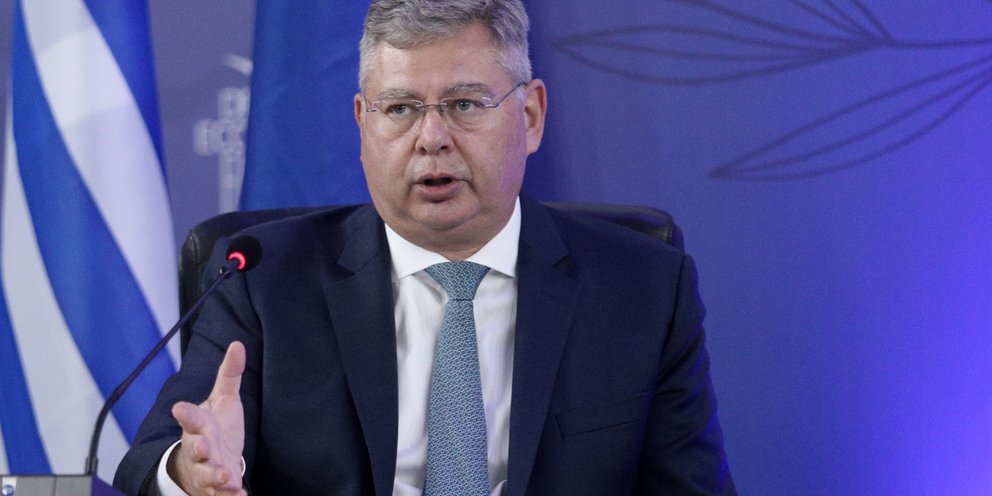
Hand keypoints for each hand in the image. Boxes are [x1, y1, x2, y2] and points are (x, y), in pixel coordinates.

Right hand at [168, 342, 247, 495]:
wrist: (207, 460)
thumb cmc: (215, 426)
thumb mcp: (223, 399)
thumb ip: (229, 374)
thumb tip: (237, 344)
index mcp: (198, 424)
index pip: (190, 417)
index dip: (185, 413)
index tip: (179, 408)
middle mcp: (199, 448)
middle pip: (195, 448)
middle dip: (198, 448)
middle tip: (203, 446)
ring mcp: (206, 469)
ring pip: (207, 474)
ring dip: (215, 475)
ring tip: (225, 476)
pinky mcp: (216, 487)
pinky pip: (221, 494)